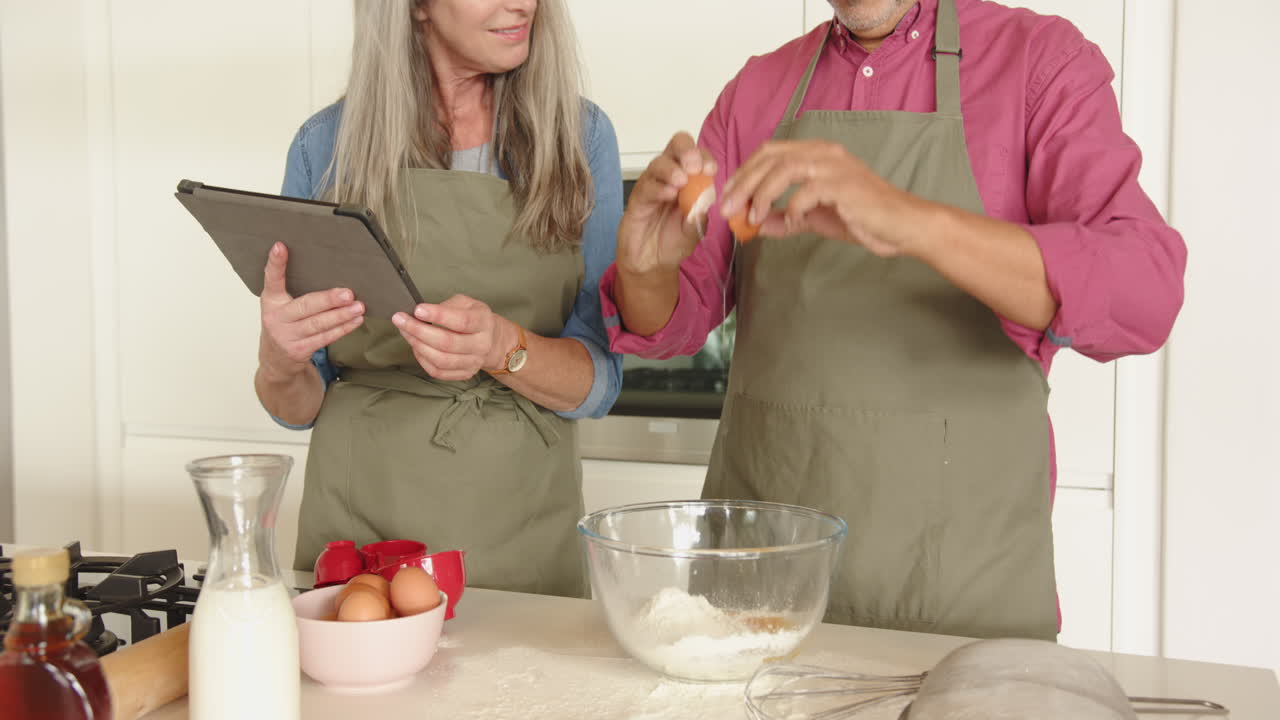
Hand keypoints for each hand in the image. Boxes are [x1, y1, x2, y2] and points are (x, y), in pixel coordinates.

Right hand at [258, 242, 364, 381]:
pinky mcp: (299, 350)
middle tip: (348, 294)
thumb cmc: (285, 324)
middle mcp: (276, 317)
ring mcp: (287, 336)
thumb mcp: (281, 305)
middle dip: (328, 300)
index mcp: (270, 300)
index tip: (280, 247)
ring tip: (359, 307)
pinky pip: (325, 338)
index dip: (275, 264)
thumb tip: (330, 269)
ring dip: (341, 315)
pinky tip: (355, 321)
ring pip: (318, 324)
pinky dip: (342, 329)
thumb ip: (294, 289)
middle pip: (305, 306)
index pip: (271, 279)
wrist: (275, 360)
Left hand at [392, 294, 512, 380]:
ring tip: (405, 331)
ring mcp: (474, 362)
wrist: (491, 340)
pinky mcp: (464, 374)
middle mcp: (482, 345)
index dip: (438, 316)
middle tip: (400, 319)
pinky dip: (422, 359)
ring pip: (440, 359)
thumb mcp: (467, 303)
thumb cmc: (473, 317)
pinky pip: (438, 372)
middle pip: (447, 343)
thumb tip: (421, 313)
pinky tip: (416, 346)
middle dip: (419, 331)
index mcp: (484, 323)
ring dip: (417, 345)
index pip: (462, 321)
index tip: (418, 309)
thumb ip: (447, 306)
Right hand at [616, 132, 718, 276]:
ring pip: (659, 163)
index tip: (711, 171)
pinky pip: (646, 186)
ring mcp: (653, 185)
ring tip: (681, 183)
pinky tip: (668, 195)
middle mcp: (670, 176)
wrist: (653, 263)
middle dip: (687, 151)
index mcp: (689, 179)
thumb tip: (707, 193)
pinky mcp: (638, 199)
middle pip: (676, 145)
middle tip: (694, 167)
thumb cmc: (674, 241)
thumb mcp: (696, 227)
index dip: (705, 157)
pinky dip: (659, 187)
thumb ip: (701, 209)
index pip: (697, 155)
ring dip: (672, 170)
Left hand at [719, 140, 919, 256]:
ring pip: (785, 168)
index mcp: (816, 153)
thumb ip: (786, 218)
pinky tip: (791, 224)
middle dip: (744, 183)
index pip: (770, 152)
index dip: (744, 171)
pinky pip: (808, 192)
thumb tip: (756, 226)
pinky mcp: (845, 185)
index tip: (728, 195)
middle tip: (728, 209)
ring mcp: (835, 166)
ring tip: (752, 218)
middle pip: (771, 157)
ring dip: (762, 194)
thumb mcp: (816, 219)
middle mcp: (824, 153)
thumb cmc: (862, 218)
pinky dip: (792, 208)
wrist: (901, 226)